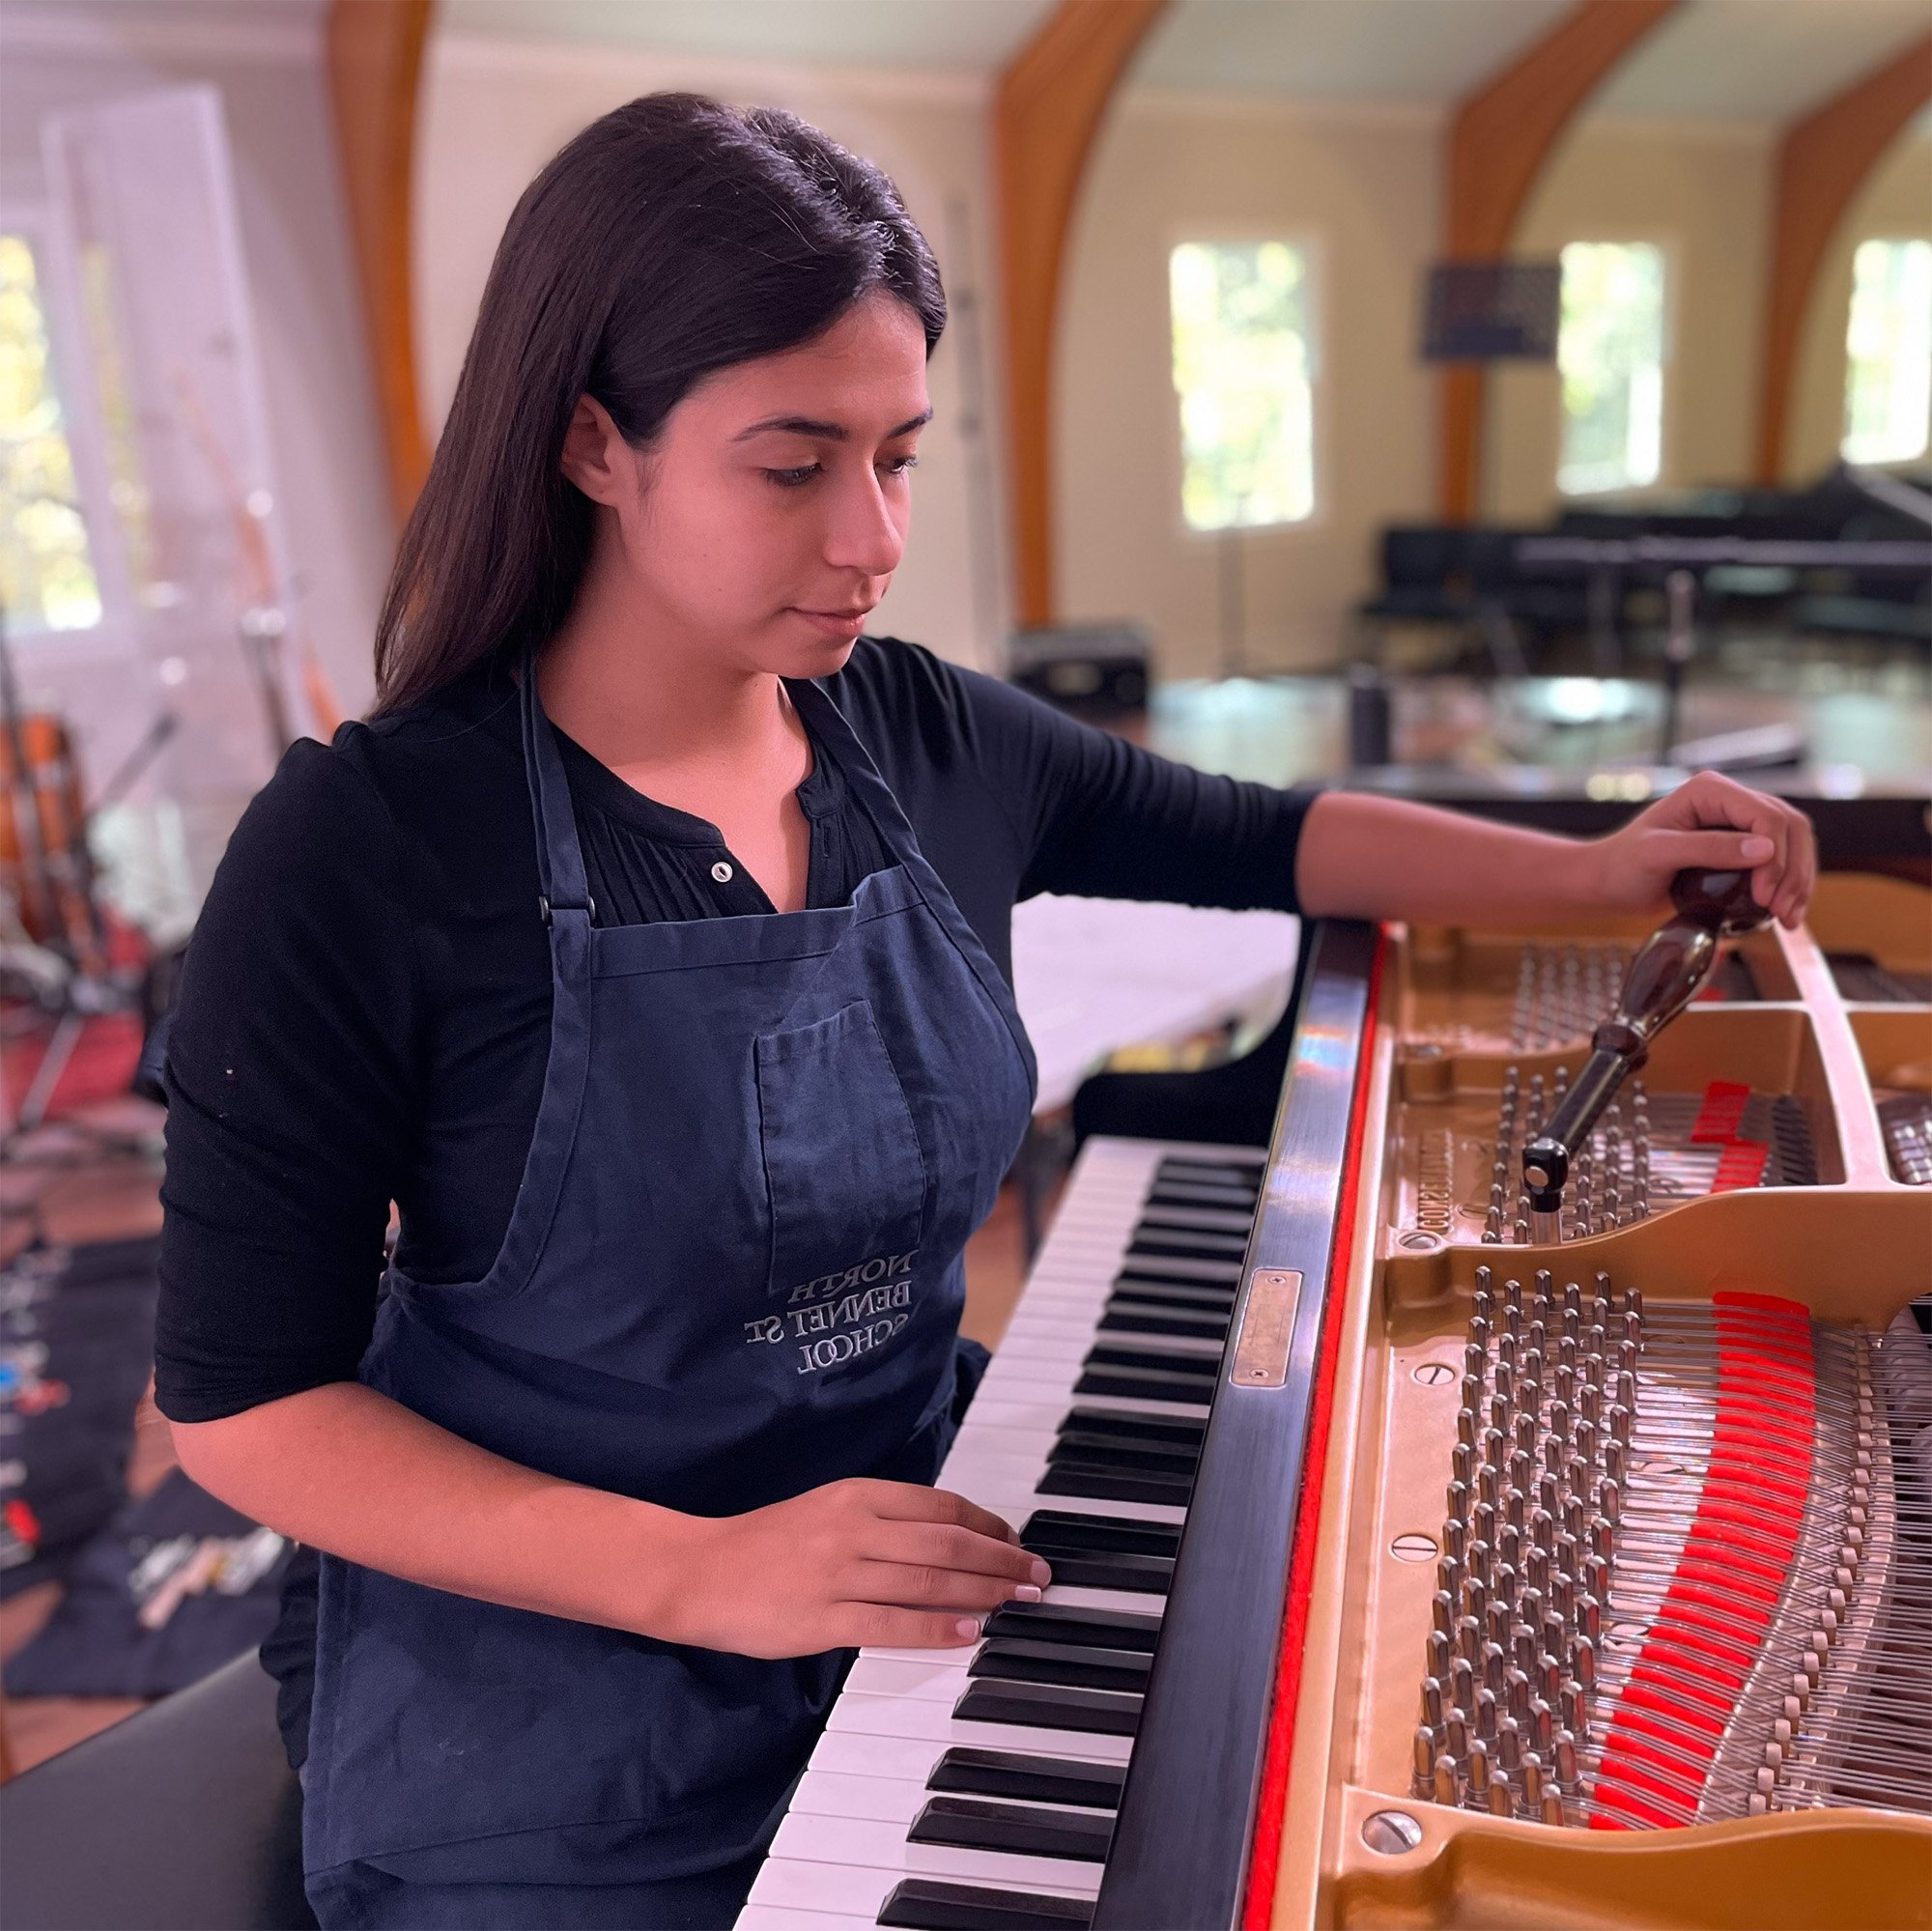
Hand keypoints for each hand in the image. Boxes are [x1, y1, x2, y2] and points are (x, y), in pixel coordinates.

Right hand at [659, 1478, 1050, 1658]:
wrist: (699, 1571)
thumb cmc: (765, 1542)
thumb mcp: (826, 1509)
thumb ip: (880, 1519)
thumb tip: (946, 1537)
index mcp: (856, 1495)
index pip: (940, 1507)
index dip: (988, 1525)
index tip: (1016, 1541)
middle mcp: (853, 1528)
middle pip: (947, 1542)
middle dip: (1001, 1558)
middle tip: (1038, 1574)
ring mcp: (838, 1575)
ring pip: (928, 1580)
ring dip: (984, 1591)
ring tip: (1019, 1600)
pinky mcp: (822, 1620)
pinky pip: (893, 1624)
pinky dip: (938, 1627)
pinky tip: (970, 1631)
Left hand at [1588, 771, 1816, 929]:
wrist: (1609, 882)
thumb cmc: (1622, 865)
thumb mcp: (1657, 855)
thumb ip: (1707, 848)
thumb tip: (1764, 850)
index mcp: (1710, 790)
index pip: (1765, 816)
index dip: (1776, 857)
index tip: (1765, 896)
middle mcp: (1730, 800)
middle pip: (1789, 828)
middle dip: (1794, 872)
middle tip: (1783, 913)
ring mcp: (1739, 823)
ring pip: (1794, 843)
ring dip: (1799, 881)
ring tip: (1789, 918)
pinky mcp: (1742, 847)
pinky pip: (1782, 859)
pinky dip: (1790, 885)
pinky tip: (1785, 912)